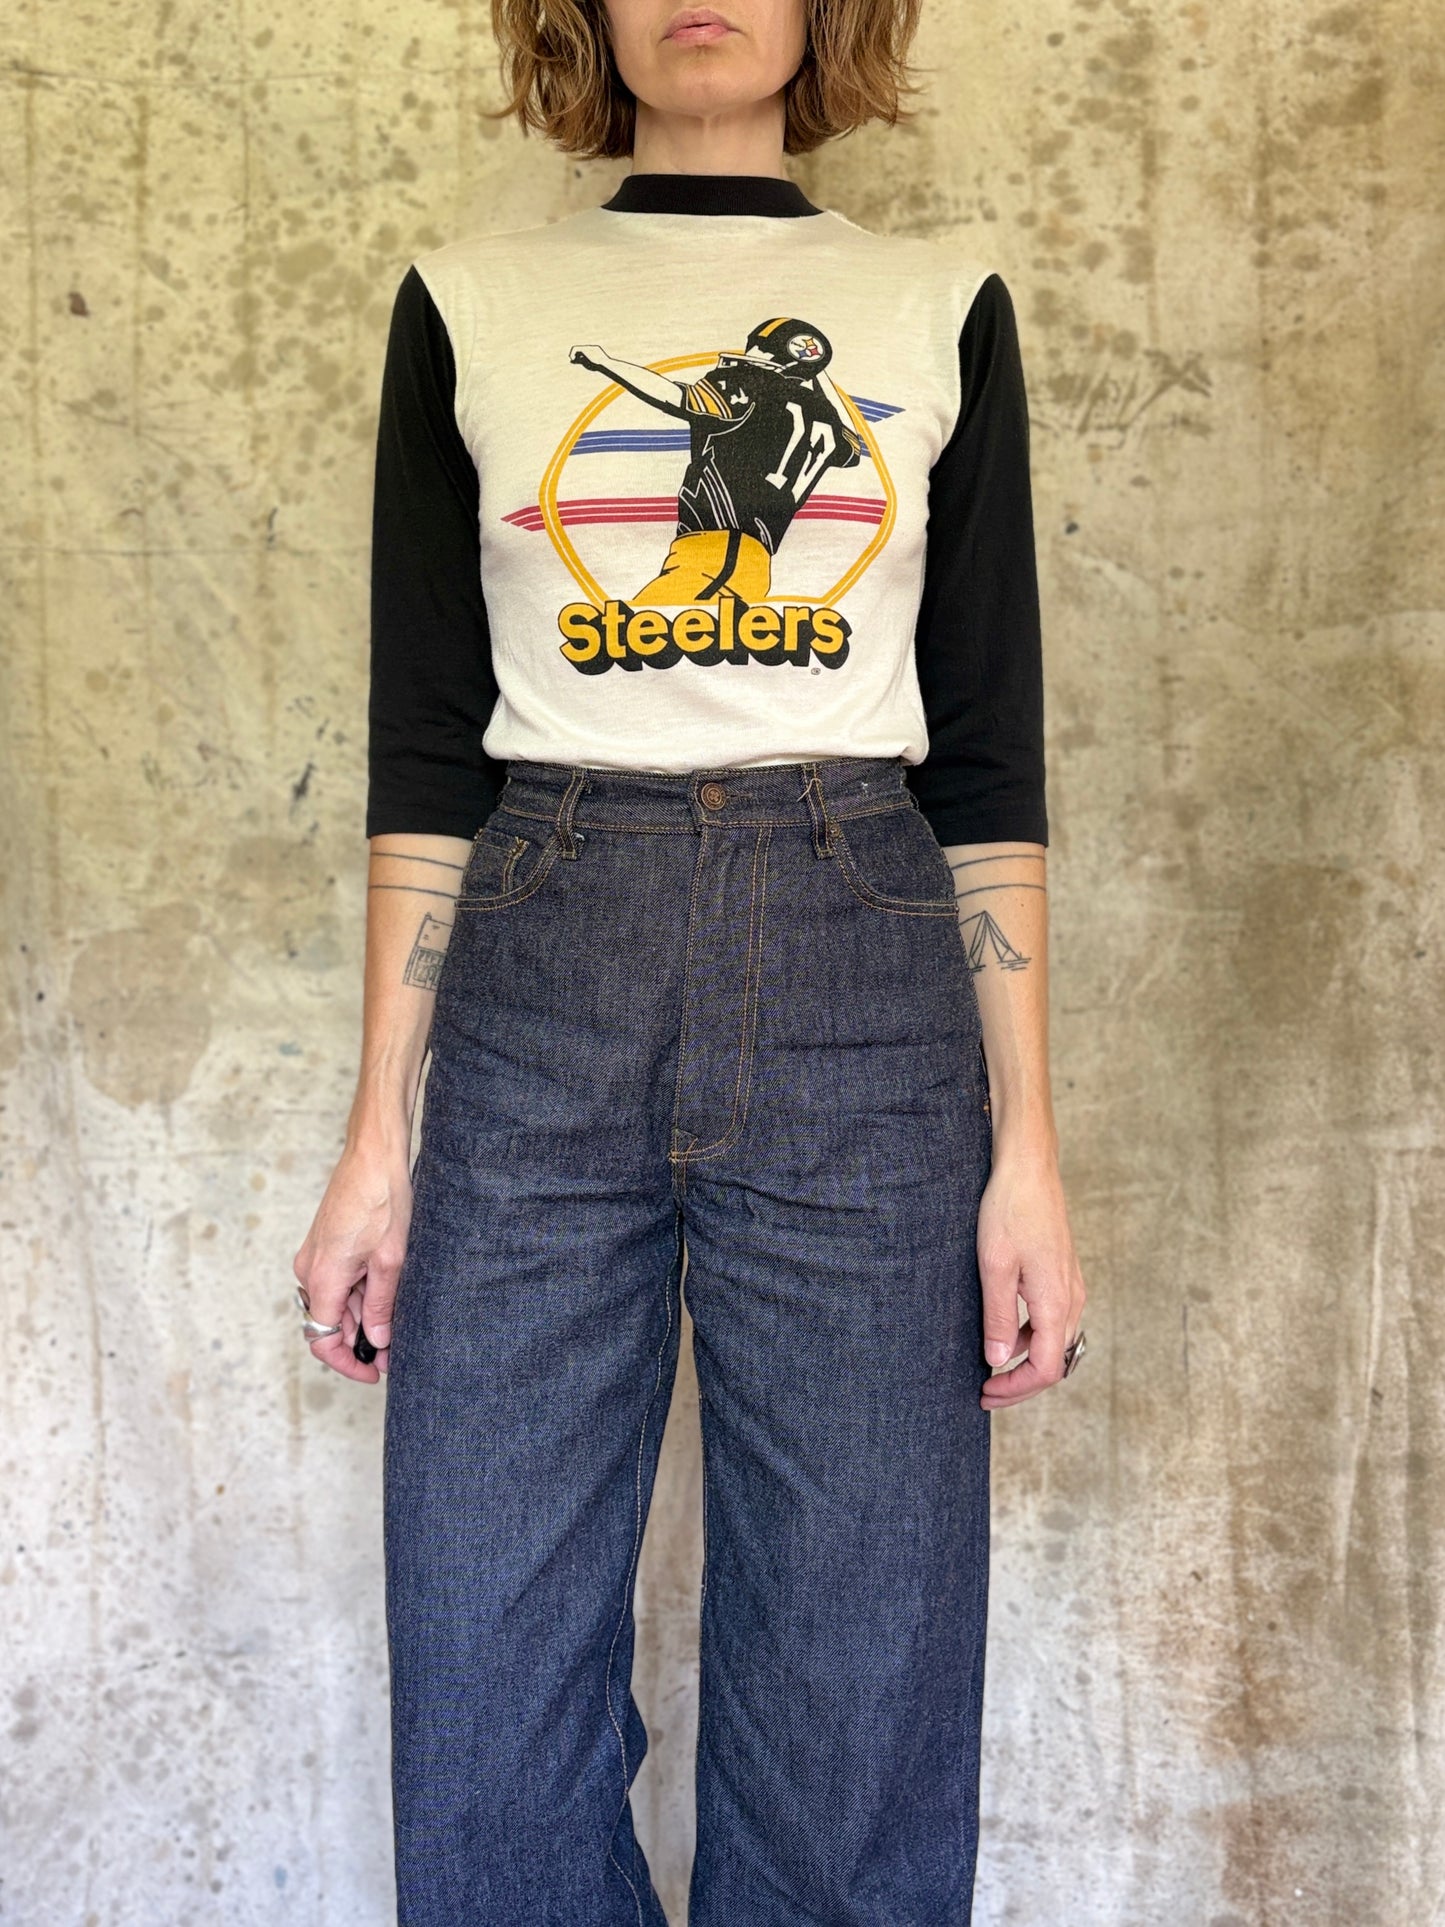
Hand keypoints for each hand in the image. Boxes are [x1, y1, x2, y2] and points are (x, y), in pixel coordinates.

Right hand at [292, 1141, 411, 1383]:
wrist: (373, 1155)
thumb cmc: (382, 1199)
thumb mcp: (391, 1260)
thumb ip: (380, 1306)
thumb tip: (377, 1341)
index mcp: (322, 1277)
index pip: (322, 1340)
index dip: (346, 1363)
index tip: (372, 1372)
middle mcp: (309, 1270)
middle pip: (328, 1323)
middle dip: (359, 1341)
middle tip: (394, 1351)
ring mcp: (314, 1256)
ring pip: (334, 1303)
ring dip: (360, 1316)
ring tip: (397, 1318)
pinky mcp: (323, 1245)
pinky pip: (336, 1282)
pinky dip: (357, 1294)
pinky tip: (385, 1291)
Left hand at [976, 1144, 1087, 1409]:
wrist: (1029, 1169)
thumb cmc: (1009, 1211)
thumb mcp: (994, 1266)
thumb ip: (998, 1317)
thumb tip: (997, 1361)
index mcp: (1056, 1302)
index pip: (1045, 1368)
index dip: (1016, 1389)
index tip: (986, 1394)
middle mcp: (1071, 1299)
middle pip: (1054, 1362)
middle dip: (1021, 1383)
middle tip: (986, 1393)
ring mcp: (1071, 1286)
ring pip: (1055, 1342)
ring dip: (1026, 1361)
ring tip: (991, 1368)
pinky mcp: (1064, 1275)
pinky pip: (1054, 1320)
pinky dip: (1031, 1337)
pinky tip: (1004, 1333)